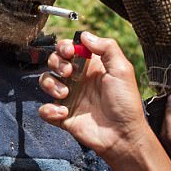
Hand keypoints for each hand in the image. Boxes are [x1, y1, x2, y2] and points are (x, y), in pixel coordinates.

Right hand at [38, 32, 150, 163]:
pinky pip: (44, 109)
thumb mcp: (122, 70)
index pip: (70, 49)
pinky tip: (63, 113)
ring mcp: (69, 97)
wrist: (122, 135)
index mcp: (91, 67)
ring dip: (51, 84)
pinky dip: (49, 110)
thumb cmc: (126, 103)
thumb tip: (84, 35)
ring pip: (46, 81)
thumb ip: (107, 47)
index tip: (70, 51)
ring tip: (65, 94)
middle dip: (56, 63)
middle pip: (54, 61)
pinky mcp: (62, 115)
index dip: (65, 47)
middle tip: (68, 72)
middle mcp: (77, 79)